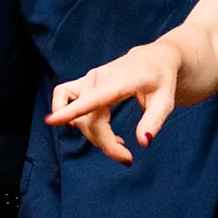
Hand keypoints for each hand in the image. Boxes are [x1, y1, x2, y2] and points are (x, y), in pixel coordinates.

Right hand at [46, 42, 182, 165]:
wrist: (153, 60)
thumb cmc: (161, 81)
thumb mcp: (166, 101)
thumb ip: (154, 121)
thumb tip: (143, 142)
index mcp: (121, 80)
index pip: (94, 98)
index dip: (72, 111)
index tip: (51, 121)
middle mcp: (100, 77)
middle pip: (88, 118)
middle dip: (105, 143)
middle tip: (126, 157)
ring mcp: (89, 78)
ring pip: (79, 115)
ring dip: (93, 135)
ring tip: (116, 141)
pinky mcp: (84, 81)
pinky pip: (62, 94)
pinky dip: (66, 112)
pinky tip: (78, 126)